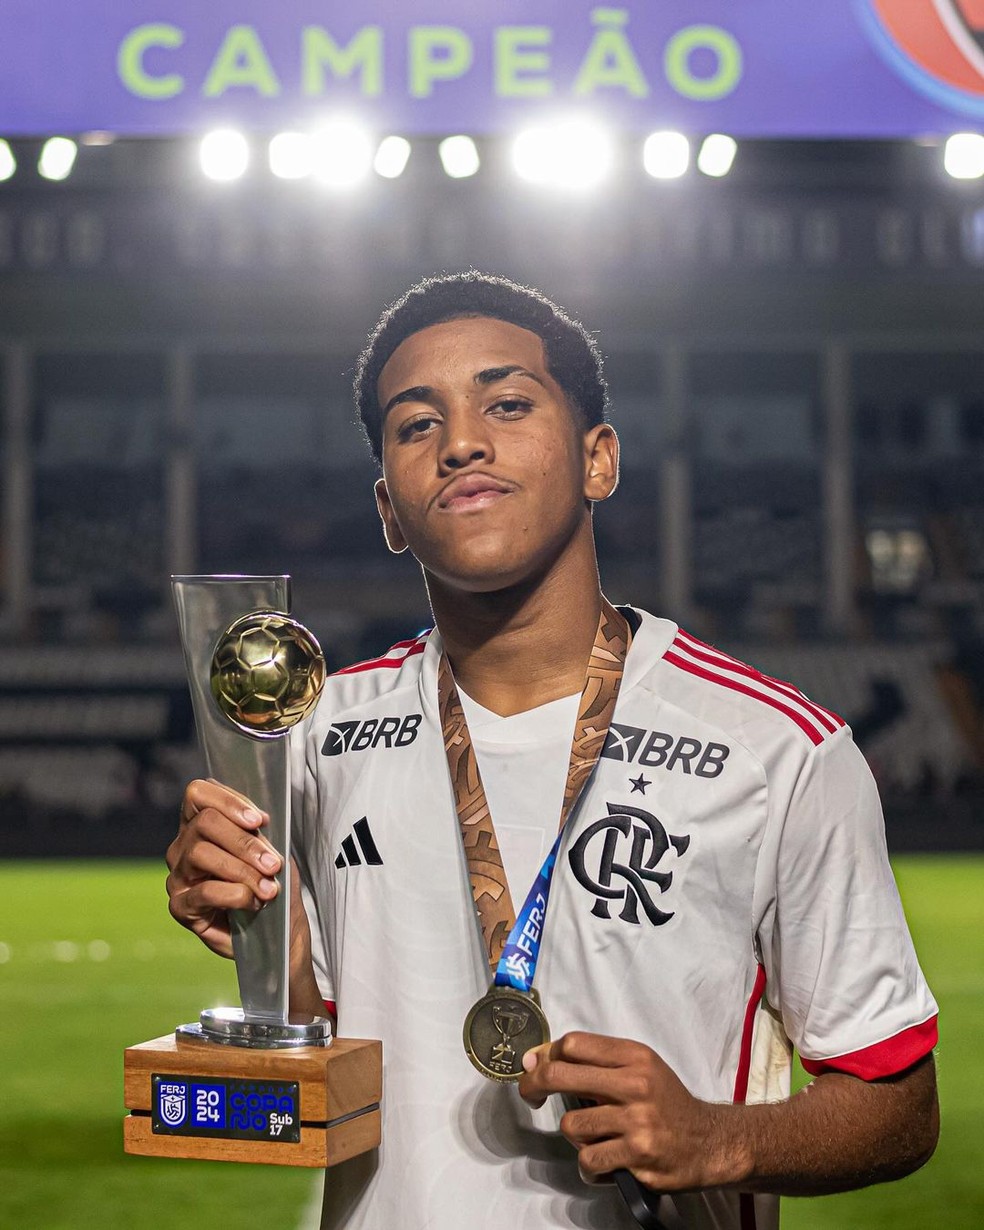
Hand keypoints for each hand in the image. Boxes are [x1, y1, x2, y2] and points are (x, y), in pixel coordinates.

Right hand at [165, 778, 281, 958]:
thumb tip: (257, 821)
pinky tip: (252, 902)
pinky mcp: (179, 907)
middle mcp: (184, 845)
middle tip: (272, 864)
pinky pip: (203, 891)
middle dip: (244, 842)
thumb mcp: (271, 849)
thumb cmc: (271, 882)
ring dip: (242, 869)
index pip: (198, 794)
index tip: (260, 821)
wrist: (278, 930)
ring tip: (268, 888)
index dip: (228, 801)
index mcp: (202, 823)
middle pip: (205, 822)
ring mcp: (178, 875)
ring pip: (201, 853)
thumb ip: (259, 832)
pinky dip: (234, 895)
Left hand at [518, 1032, 726, 1191]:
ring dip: (576, 1135)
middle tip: (530, 1095)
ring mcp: (636, 1121)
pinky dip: (590, 1165)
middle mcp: (635, 1083)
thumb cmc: (666, 1102)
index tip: (536, 1066)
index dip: (546, 1054)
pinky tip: (604, 1161)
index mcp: (634, 1056)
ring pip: (572, 1125)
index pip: (575, 1044)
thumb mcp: (640, 1067)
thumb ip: (596, 1062)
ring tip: (594, 1136)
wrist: (709, 1141)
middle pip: (561, 1075)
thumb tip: (537, 1058)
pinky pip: (589, 1160)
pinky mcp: (637, 1155)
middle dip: (535, 1085)